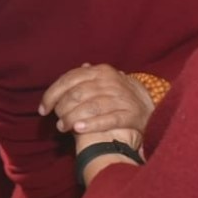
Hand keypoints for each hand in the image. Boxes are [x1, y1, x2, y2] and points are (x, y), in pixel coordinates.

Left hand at [39, 63, 155, 138]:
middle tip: (57, 122)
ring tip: (64, 128)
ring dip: (72, 118)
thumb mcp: (107, 81)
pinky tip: (78, 129)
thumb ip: (89, 77)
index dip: (52, 94)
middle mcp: (110, 81)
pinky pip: (108, 119)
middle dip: (62, 109)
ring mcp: (121, 97)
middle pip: (77, 93)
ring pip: (90, 106)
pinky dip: (92, 124)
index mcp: (100, 71)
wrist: (154, 109)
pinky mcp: (131, 115)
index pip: (69, 79)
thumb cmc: (122, 96)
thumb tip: (80, 67)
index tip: (42, 109)